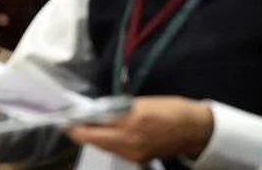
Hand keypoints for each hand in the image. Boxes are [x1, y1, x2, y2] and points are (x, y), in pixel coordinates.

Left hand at [67, 96, 213, 162]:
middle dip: (81, 130)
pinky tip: (107, 130)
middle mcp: (129, 144)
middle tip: (74, 119)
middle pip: (92, 141)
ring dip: (94, 135)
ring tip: (90, 122)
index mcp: (129, 126)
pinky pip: (114, 149)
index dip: (74, 125)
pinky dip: (107, 140)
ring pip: (102, 146)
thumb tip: (94, 112)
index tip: (65, 117)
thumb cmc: (170, 110)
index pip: (90, 131)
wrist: (195, 129)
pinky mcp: (138, 158)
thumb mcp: (140, 104)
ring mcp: (133, 154)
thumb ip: (115, 109)